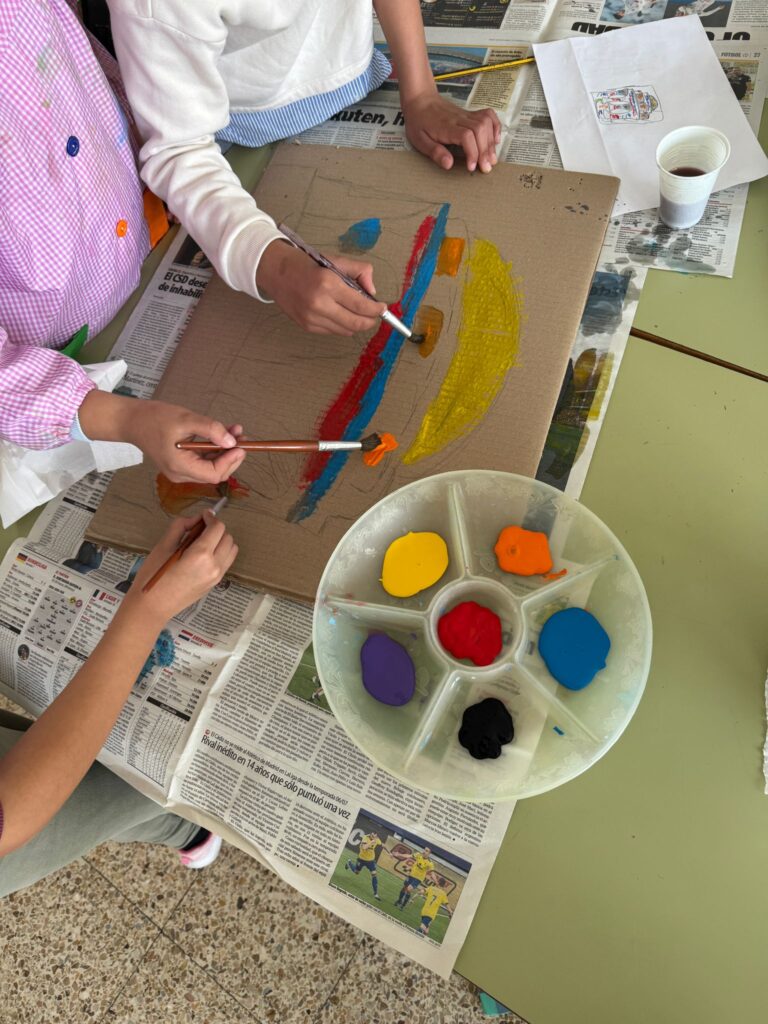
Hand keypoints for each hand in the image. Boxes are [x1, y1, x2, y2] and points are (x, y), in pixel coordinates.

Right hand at [78, 391, 245, 483]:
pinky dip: (215, 448)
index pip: (213, 474)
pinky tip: (224, 433)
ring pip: (210, 466)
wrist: (131, 420)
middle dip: (231, 456)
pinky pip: (203, 460)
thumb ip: (210, 430)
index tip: (241, 446)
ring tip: (236, 431)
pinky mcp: (181, 463)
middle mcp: (180, 473)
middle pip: (214, 473)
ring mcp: (180, 470)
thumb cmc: (153, 418)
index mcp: (179, 466)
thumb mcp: (185, 420)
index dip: (230, 462)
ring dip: (225, 450)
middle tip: (243, 438)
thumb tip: (232, 442)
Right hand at [126, 511, 237, 621]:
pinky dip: (220, 553)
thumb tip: (195, 519)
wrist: (152, 606)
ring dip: (221, 541)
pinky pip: (226, 562)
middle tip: (199, 529)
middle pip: (227, 537)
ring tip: (202, 542)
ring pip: (231, 550)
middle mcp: (214, 566)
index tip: (203, 516)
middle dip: (216, 529)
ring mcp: (217, 576)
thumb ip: (181, 527)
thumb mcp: (164, 546)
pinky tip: (203, 555)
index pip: (218, 528)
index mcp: (200, 554)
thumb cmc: (154, 576)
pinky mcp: (215, 584)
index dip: (211, 518)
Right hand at [256, 241, 385, 335]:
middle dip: (370, 321)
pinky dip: (342, 326)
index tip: (382, 308)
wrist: (276, 272)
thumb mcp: (335, 260)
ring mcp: (312, 318)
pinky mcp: (307, 326)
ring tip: (358, 313)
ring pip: (345, 330)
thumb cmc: (307, 265)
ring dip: (356, 324)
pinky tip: (341, 315)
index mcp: (328, 284)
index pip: (360, 305)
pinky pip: (333, 331)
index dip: (376, 310)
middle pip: (355, 323)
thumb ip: (360, 271)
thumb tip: (372, 292)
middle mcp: (319, 304)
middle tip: (374, 315)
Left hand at [402, 92, 500, 173]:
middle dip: (485, 151)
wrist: (420, 100)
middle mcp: (459, 119)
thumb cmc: (419, 122)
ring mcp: (466, 115)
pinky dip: (495, 127)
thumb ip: (435, 152)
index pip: (466, 136)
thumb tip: (449, 164)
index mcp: (446, 127)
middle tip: (486, 168)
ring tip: (491, 158)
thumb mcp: (419, 140)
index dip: (472, 152)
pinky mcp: (470, 114)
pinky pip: (488, 116)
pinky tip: (495, 140)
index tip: (471, 167)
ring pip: (486, 123)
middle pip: (480, 130)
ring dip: (491, 142)